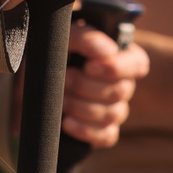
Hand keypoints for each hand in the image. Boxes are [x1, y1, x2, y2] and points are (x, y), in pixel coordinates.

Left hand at [61, 24, 149, 146]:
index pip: (138, 65)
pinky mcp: (104, 131)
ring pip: (112, 114)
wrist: (34, 80)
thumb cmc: (56, 52)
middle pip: (121, 91)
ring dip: (81, 106)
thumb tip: (107, 52)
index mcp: (121, 57)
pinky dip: (85, 130)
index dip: (117, 68)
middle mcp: (123, 84)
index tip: (89, 66)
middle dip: (87, 86)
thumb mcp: (65, 35)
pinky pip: (106, 136)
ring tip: (61, 98)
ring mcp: (115, 109)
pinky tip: (66, 122)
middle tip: (64, 78)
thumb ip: (86, 36)